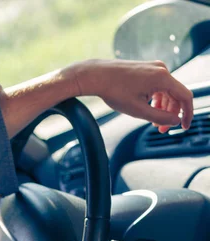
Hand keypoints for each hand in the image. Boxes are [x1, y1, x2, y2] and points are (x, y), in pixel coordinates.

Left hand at [70, 59, 192, 130]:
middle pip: (175, 95)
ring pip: (166, 91)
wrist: (95, 75)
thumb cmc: (113, 91)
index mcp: (162, 77)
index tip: (184, 127)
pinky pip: (157, 86)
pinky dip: (156, 99)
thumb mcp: (138, 110)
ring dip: (163, 107)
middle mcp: (161, 69)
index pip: (186, 97)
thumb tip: (176, 121)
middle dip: (171, 113)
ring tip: (153, 121)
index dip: (187, 114)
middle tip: (161, 129)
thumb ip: (160, 117)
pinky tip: (148, 109)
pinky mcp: (145, 69)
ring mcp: (153, 67)